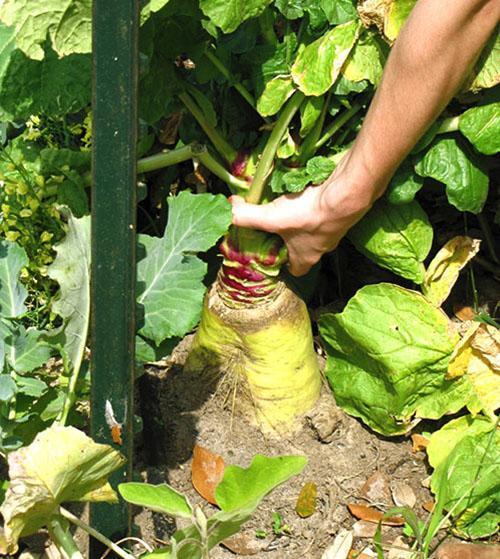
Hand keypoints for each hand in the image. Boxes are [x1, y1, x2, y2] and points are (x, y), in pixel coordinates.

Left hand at [231, 163, 375, 275]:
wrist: (346, 195)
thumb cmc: (308, 215)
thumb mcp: (271, 217)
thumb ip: (246, 216)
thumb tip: (226, 210)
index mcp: (305, 258)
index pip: (295, 271)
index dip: (283, 266)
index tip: (270, 254)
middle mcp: (322, 249)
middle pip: (304, 250)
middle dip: (290, 241)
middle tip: (274, 228)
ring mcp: (334, 231)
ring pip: (315, 232)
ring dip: (303, 223)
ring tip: (287, 209)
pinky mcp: (341, 213)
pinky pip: (325, 214)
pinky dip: (315, 207)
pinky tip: (306, 195)